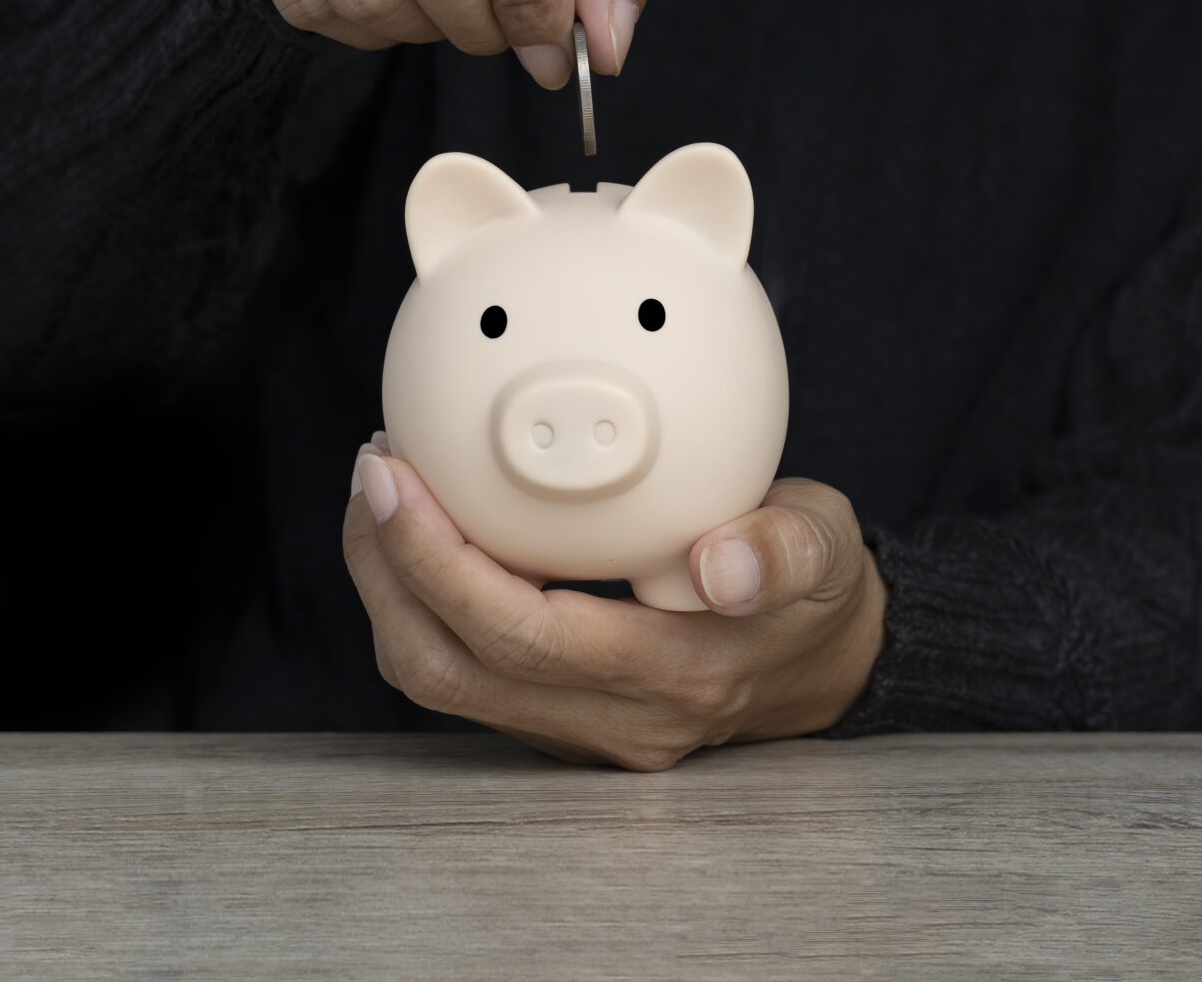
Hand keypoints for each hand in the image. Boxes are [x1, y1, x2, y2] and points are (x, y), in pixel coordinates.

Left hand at [342, 436, 886, 770]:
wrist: (826, 666)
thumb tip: (723, 566)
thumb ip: (786, 551)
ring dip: (392, 588)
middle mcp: (614, 721)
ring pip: (442, 679)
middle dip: (386, 570)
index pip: (519, 634)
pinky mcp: (558, 719)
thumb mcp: (824, 549)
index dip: (436, 559)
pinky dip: (422, 602)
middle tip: (376, 470)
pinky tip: (426, 530)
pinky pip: (462, 672)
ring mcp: (580, 730)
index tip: (395, 476)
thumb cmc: (814, 593)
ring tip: (384, 494)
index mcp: (670, 678)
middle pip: (450, 668)